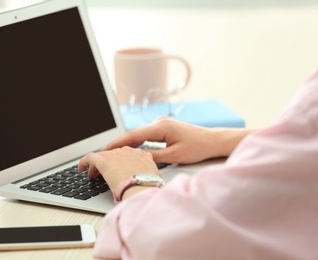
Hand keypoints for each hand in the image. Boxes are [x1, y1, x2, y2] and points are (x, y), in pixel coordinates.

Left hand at [78, 147, 160, 195]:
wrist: (143, 187)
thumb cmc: (150, 185)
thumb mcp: (154, 173)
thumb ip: (149, 165)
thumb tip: (148, 161)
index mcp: (139, 154)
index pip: (126, 154)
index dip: (119, 162)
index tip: (116, 169)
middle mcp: (126, 151)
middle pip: (112, 155)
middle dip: (107, 164)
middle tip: (103, 174)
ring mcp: (114, 155)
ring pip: (101, 156)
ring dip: (96, 166)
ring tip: (93, 175)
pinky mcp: (103, 161)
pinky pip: (89, 158)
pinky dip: (83, 162)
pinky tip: (80, 169)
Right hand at [102, 116, 252, 164]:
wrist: (214, 140)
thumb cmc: (199, 147)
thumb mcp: (176, 155)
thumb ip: (154, 157)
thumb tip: (136, 160)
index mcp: (161, 126)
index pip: (133, 135)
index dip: (117, 144)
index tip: (104, 151)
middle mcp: (159, 122)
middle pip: (132, 134)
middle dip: (118, 144)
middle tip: (103, 155)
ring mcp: (160, 124)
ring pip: (138, 135)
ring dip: (126, 144)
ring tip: (112, 154)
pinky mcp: (163, 128)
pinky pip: (145, 135)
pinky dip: (135, 143)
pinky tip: (129, 150)